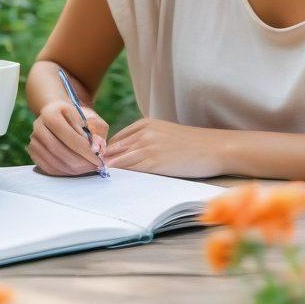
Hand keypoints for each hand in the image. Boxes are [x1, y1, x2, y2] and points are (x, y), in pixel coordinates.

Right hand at [28, 100, 108, 176]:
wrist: (60, 116)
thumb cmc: (79, 118)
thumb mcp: (91, 119)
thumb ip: (97, 132)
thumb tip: (96, 149)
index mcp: (52, 113)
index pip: (70, 136)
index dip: (86, 151)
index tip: (99, 160)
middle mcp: (38, 125)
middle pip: (60, 150)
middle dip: (80, 162)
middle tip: (95, 167)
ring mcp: (33, 139)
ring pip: (54, 161)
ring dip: (74, 169)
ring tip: (88, 169)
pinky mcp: (33, 152)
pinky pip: (48, 167)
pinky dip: (64, 172)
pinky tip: (77, 170)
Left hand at [102, 118, 224, 177]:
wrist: (215, 147)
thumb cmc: (193, 143)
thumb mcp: (167, 132)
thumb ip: (148, 138)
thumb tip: (131, 152)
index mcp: (146, 123)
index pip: (117, 137)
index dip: (106, 150)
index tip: (98, 160)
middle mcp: (144, 133)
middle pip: (115, 148)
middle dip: (102, 159)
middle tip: (90, 170)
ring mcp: (149, 147)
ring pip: (120, 159)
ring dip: (107, 168)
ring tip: (96, 176)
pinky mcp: (155, 162)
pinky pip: (131, 169)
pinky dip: (120, 174)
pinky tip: (113, 180)